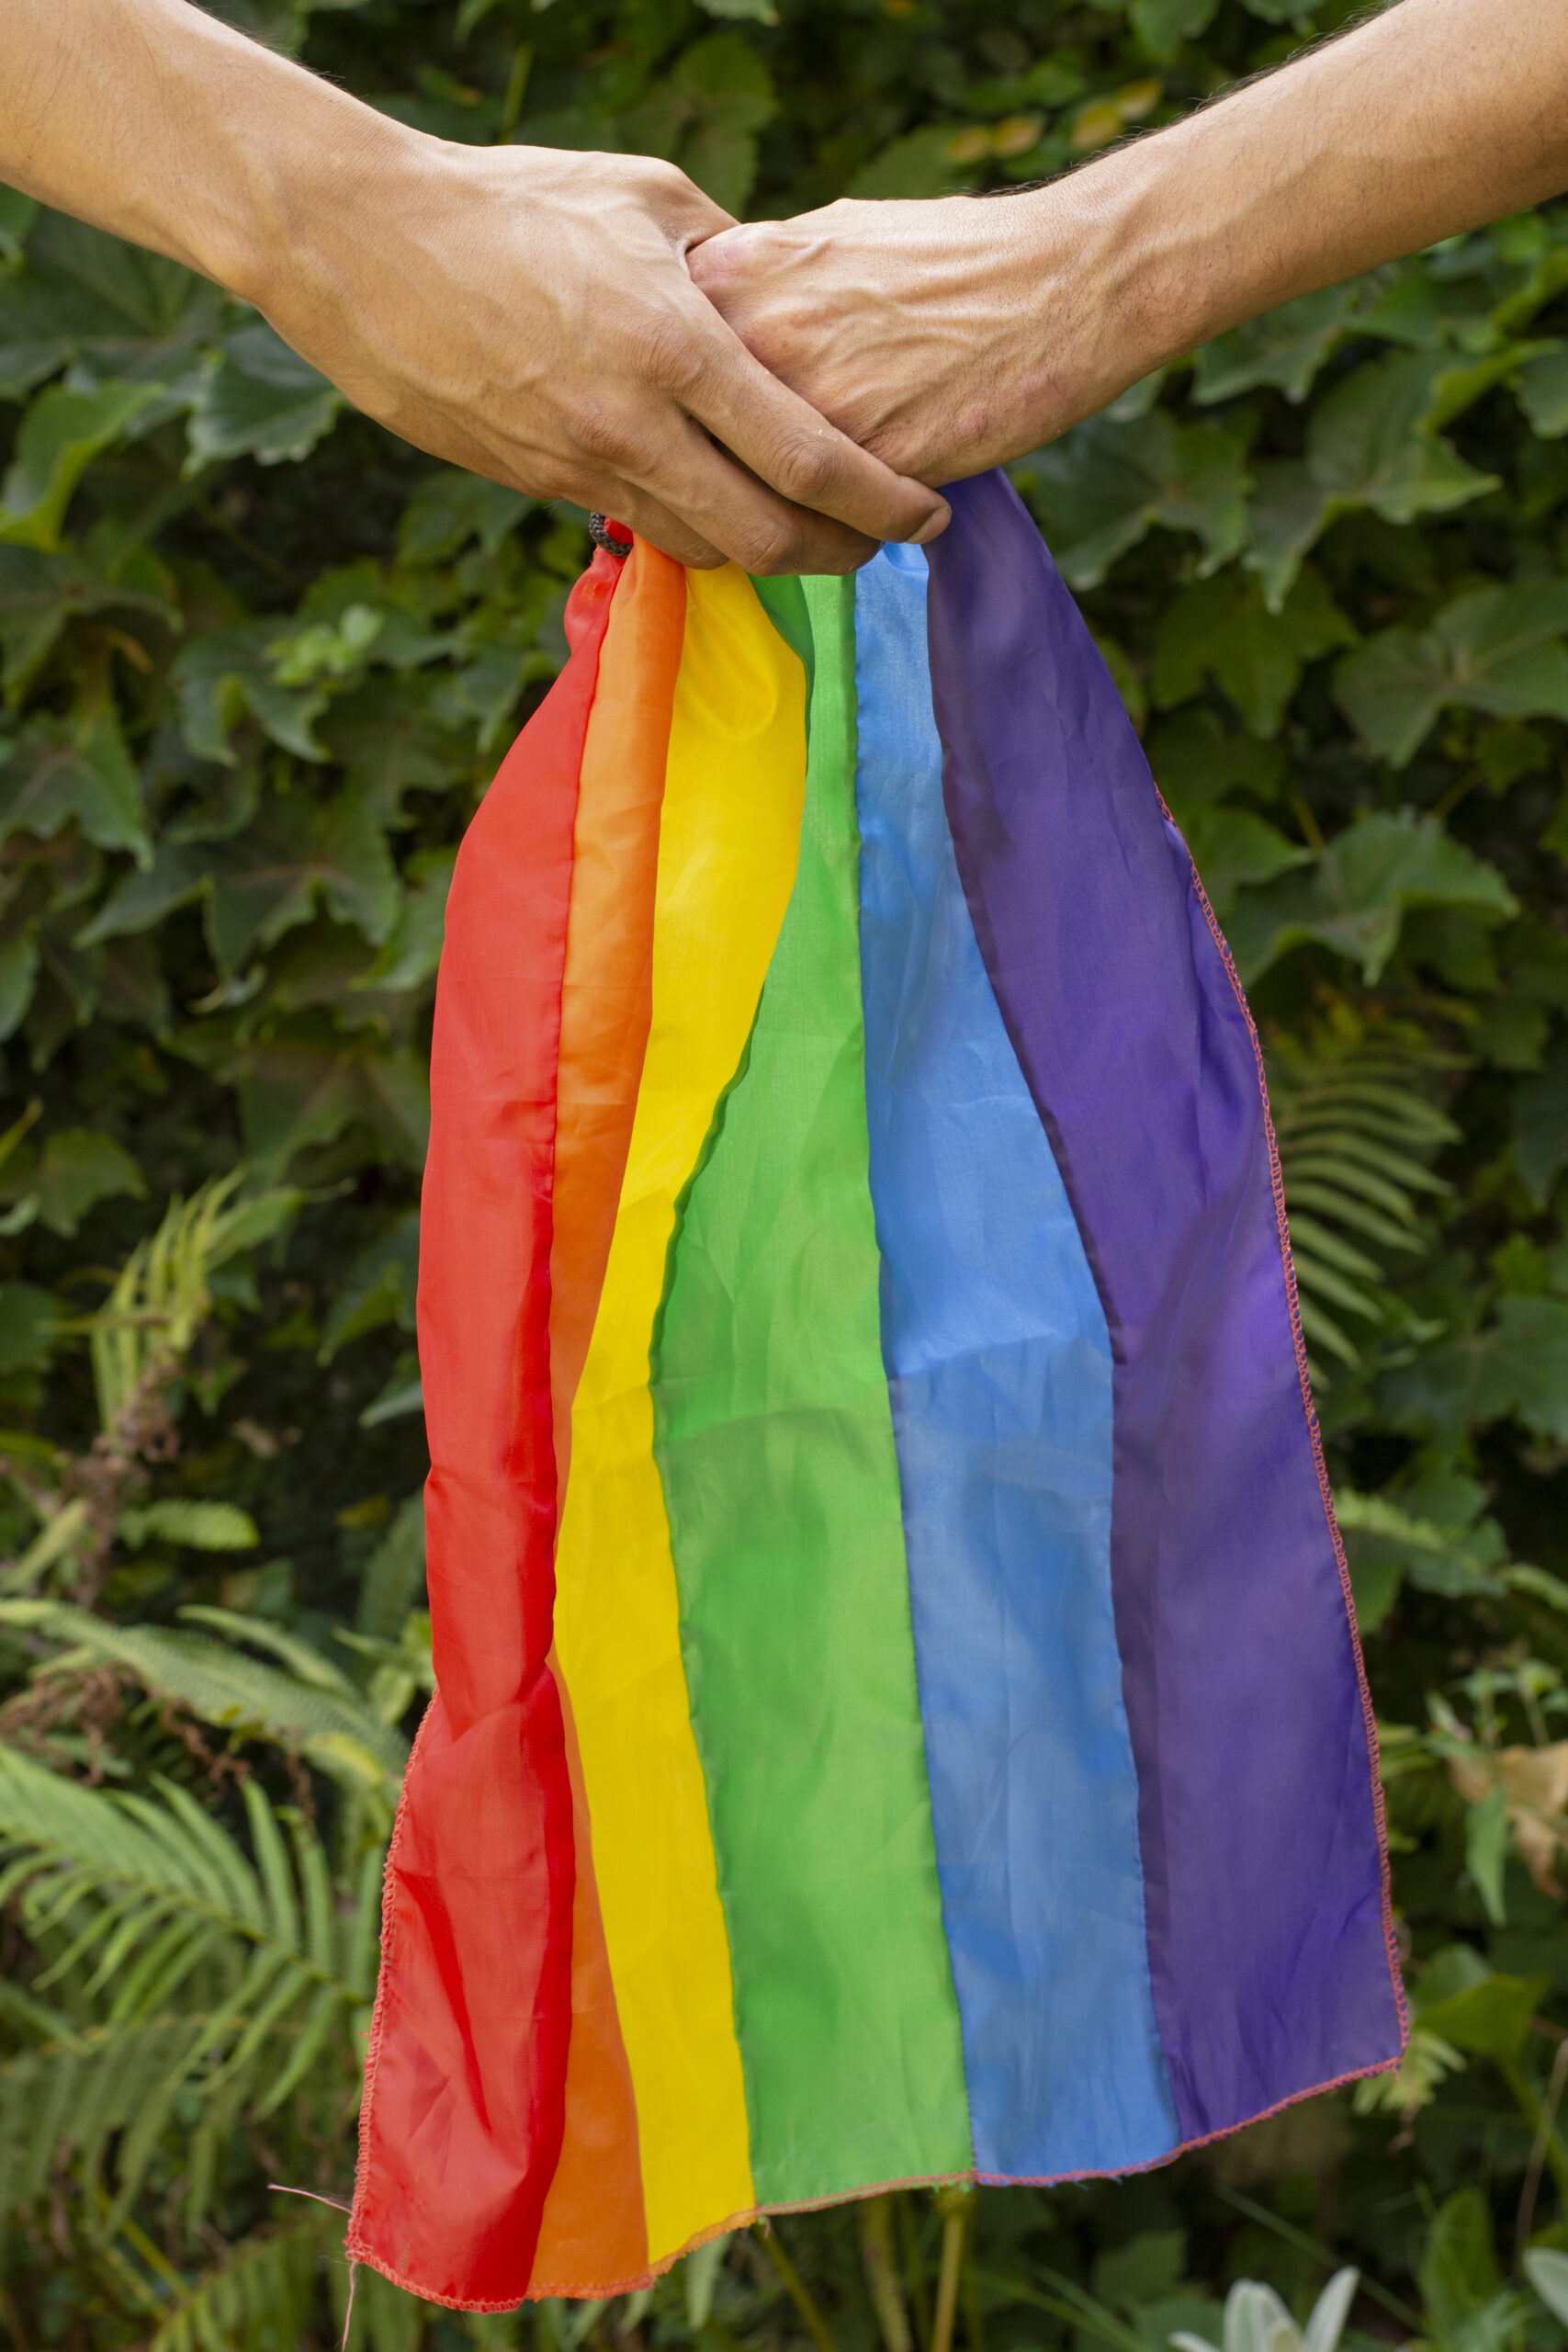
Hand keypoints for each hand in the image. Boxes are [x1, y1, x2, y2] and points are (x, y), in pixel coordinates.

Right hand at [252, 139, 952, 573]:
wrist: (360, 243)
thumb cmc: (512, 199)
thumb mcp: (645, 199)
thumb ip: (733, 260)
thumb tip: (788, 303)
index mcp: (678, 345)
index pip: (812, 460)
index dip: (884, 506)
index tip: (928, 519)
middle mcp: (634, 425)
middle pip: (767, 540)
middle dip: (839, 558)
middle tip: (878, 550)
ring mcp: (580, 466)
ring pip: (702, 550)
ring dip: (764, 554)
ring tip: (806, 532)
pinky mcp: (536, 484)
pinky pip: (638, 527)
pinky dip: (692, 530)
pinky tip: (717, 508)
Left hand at [692, 0, 1567, 490]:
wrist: (1064, 286)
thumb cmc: (955, 260)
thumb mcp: (832, 238)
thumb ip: (760, 286)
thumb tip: (709, 324)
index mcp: (734, 274)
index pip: (655, 371)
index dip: (671, 421)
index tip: (689, 446)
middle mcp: (750, 335)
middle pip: (682, 446)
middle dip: (696, 486)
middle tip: (718, 506)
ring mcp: (800, 402)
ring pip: (740, 499)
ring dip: (755, 530)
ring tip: (786, 534)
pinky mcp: (858, 464)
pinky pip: (809, 529)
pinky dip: (819, 544)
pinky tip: (846, 538)